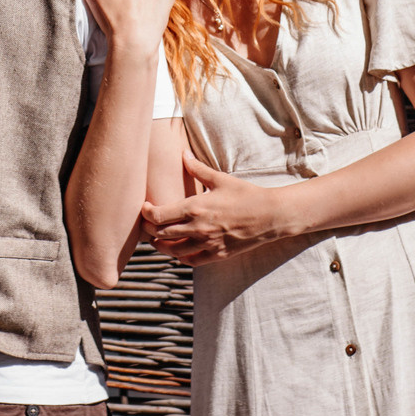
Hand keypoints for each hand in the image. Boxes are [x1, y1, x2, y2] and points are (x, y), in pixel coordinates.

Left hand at [141, 152, 288, 265]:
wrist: (269, 215)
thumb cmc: (245, 194)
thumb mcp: (220, 179)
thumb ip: (197, 169)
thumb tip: (183, 154)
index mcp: (195, 208)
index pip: (160, 215)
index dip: (147, 213)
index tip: (144, 208)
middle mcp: (198, 228)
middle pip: (162, 234)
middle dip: (150, 229)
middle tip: (146, 224)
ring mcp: (207, 243)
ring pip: (174, 250)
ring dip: (162, 246)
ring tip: (157, 239)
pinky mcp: (217, 255)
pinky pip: (192, 261)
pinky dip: (181, 257)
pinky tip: (178, 251)